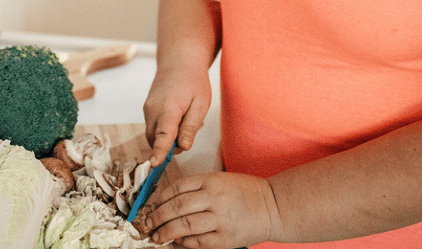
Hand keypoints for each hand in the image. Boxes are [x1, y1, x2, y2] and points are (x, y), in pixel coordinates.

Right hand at [142, 63, 211, 165]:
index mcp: (168, 109)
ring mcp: (147, 110)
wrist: (178, 61)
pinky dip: (165, 130)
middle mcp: (152, 110)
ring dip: (169, 137)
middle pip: (156, 140)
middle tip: (191, 130)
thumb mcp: (200, 104)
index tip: (154, 164)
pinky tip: (179, 117)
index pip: (162, 136)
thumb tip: (183, 147)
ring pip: (154, 135)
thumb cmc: (192, 81)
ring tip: (186, 120)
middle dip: (172, 145)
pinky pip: (154, 128)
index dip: (159, 152)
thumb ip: (190, 127)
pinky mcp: (147, 110)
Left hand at [146, 172, 281, 248]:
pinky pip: (198, 242)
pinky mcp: (227, 238)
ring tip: (156, 236)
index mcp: (211, 180)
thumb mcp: (221, 179)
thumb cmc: (246, 192)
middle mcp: (215, 198)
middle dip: (157, 216)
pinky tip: (176, 242)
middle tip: (147, 223)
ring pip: (184, 225)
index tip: (150, 206)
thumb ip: (197, 187)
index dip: (159, 198)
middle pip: (176, 207)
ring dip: (166, 232)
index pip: (177, 188)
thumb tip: (168, 200)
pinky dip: (184, 243)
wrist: (274, 207)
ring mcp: (221, 219)